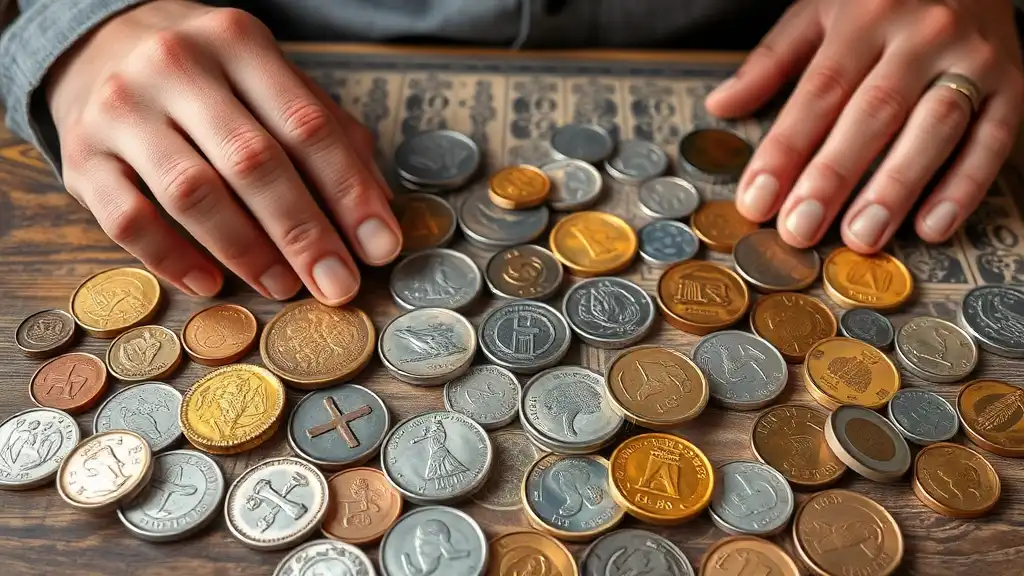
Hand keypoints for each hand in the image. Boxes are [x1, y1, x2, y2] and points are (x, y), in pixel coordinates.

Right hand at [46, 0, 401, 304]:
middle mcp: (176, 66)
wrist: (102, 44)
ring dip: (247, 251)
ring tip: (285, 286)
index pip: (307, 126)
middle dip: (304, 233)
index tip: (380, 246)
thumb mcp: (272, 81)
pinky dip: (174, 260)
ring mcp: (122, 110)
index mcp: (239, 42)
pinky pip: (129, 221)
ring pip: (192, 193)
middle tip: (338, 284)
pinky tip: (212, 283)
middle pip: (253, 162)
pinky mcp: (82, 156)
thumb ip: (329, 136)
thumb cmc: (211, 77)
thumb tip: (379, 212)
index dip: (349, 193)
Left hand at [706, 0, 1022, 252]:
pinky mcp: (1014, 81)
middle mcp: (919, 35)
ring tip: (860, 238)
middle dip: (832, 176)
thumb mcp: (820, 9)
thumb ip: (772, 61)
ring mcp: (970, 57)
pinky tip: (933, 226)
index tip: (756, 200)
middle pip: (871, 113)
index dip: (784, 150)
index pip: (818, 92)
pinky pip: (993, 137)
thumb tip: (720, 106)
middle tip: (800, 230)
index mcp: (862, 16)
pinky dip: (965, 185)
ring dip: (896, 188)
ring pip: (933, 127)